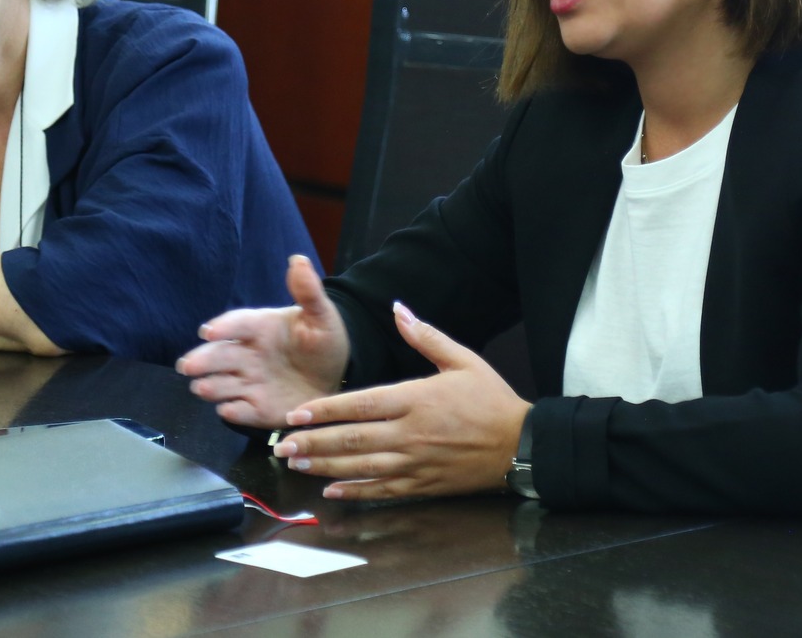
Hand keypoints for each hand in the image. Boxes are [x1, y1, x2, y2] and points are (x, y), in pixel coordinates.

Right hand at [179, 255, 349, 427]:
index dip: (224, 327)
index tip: (209, 331)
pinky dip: (234, 411)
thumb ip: (308, 292)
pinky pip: (242, 411)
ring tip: (201, 388)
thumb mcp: (321, 315)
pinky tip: (227, 409)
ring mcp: (250, 383)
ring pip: (223, 384)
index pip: (237, 324)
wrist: (334, 375)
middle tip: (188, 366)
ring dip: (211, 386)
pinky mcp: (257, 409)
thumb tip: (298, 260)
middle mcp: (248, 355)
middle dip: (203, 360)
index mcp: (260, 327)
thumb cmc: (322, 341)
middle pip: (220, 356)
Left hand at [271, 301, 529, 502]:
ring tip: (296, 464)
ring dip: (324, 466)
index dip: (323, 410)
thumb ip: (425, 336)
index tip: (295, 414)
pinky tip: (332, 491)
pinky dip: (355, 492)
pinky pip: (382, 490)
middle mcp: (410, 433)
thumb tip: (398, 308)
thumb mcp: (462, 358)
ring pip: (360, 466)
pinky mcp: (423, 485)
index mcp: (416, 398)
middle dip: (312, 442)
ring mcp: (416, 462)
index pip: (359, 405)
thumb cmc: (491, 399)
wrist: (521, 444)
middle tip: (280, 445)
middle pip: (351, 439)